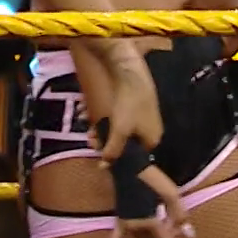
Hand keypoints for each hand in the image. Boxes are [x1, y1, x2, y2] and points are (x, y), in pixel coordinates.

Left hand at [93, 48, 163, 162]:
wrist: (130, 71)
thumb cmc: (129, 104)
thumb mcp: (119, 131)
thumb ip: (112, 150)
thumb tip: (104, 167)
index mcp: (152, 139)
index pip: (133, 156)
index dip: (113, 154)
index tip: (97, 149)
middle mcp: (150, 129)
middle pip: (124, 141)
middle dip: (103, 138)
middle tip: (88, 136)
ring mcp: (144, 115)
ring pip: (118, 126)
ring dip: (100, 125)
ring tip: (85, 123)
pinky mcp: (135, 102)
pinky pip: (118, 114)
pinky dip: (104, 114)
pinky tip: (87, 110)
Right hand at [107, 164, 194, 237]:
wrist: (128, 166)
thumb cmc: (152, 178)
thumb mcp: (171, 194)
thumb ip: (180, 215)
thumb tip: (190, 234)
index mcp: (148, 221)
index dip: (175, 237)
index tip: (180, 227)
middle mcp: (135, 228)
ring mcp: (125, 227)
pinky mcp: (119, 223)